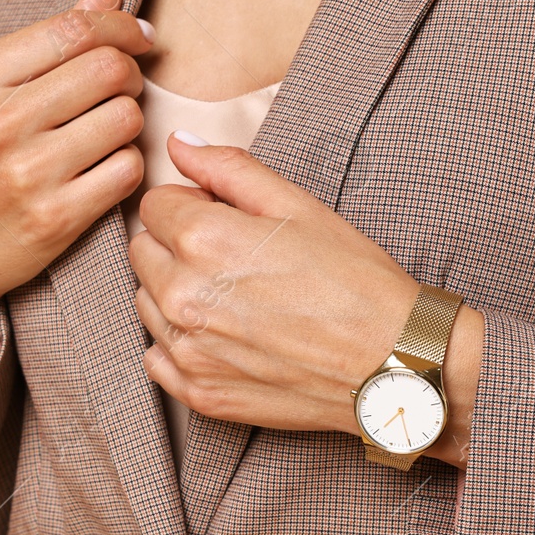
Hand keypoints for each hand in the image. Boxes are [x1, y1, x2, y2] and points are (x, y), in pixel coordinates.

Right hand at [0, 0, 153, 400]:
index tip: (139, 40)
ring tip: (108, 134)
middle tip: (123, 91)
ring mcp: (27, 173)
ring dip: (130, 124)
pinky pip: (127, 170)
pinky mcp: (55, 219)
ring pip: (126, 118)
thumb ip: (47, 41)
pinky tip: (107, 170)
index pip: (75, 28)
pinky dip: (128, 167)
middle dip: (130, 76)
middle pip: (109, 69)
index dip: (123, 28)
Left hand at [129, 135, 483, 467]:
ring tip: (235, 298)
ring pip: (146, 303)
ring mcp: (186, 350)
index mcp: (203, 239)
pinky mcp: (196, 391)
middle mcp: (183, 296)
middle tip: (234, 258)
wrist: (392, 364)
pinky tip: (226, 337)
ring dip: (175, 293)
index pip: (154, 206)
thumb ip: (228, 169)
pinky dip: (181, 343)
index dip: (191, 205)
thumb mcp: (298, 205)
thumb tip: (179, 143)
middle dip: (176, 246)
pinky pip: (157, 355)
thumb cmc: (355, 281)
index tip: (225, 219)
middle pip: (143, 253)